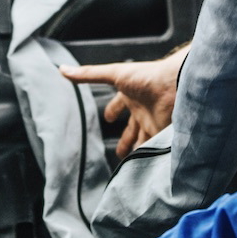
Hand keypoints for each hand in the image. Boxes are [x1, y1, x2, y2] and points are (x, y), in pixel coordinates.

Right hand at [60, 51, 187, 158]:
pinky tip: (145, 168)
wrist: (175, 85)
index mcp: (131, 96)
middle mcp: (142, 110)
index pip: (118, 105)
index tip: (107, 118)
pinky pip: (153, 148)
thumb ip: (88, 75)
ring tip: (130, 165)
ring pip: (142, 142)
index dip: (112, 111)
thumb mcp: (113, 75)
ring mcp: (153, 123)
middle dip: (125, 140)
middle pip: (131, 129)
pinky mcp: (162, 134)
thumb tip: (62, 70)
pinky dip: (149, 158)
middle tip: (118, 152)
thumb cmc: (145, 76)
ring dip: (136, 152)